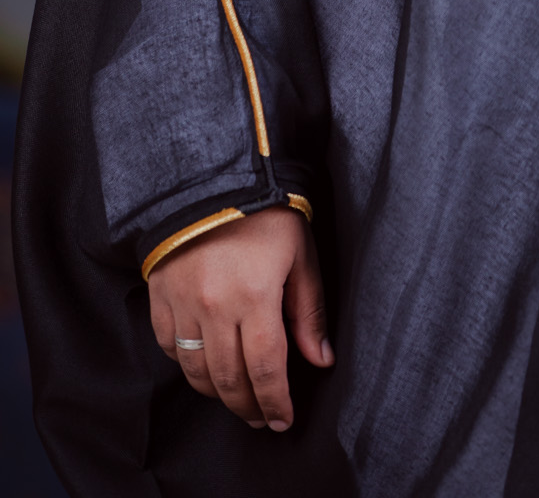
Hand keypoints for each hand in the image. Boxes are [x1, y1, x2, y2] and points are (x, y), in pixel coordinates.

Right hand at [148, 206, 332, 430]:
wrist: (211, 177)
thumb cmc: (265, 211)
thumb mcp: (300, 253)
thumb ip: (309, 310)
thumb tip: (320, 359)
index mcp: (254, 296)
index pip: (265, 369)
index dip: (275, 401)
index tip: (283, 419)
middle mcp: (214, 307)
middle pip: (228, 379)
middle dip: (248, 407)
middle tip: (262, 419)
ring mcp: (182, 304)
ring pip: (196, 372)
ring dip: (218, 394)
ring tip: (237, 400)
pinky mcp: (160, 298)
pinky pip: (170, 348)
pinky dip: (187, 366)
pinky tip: (204, 368)